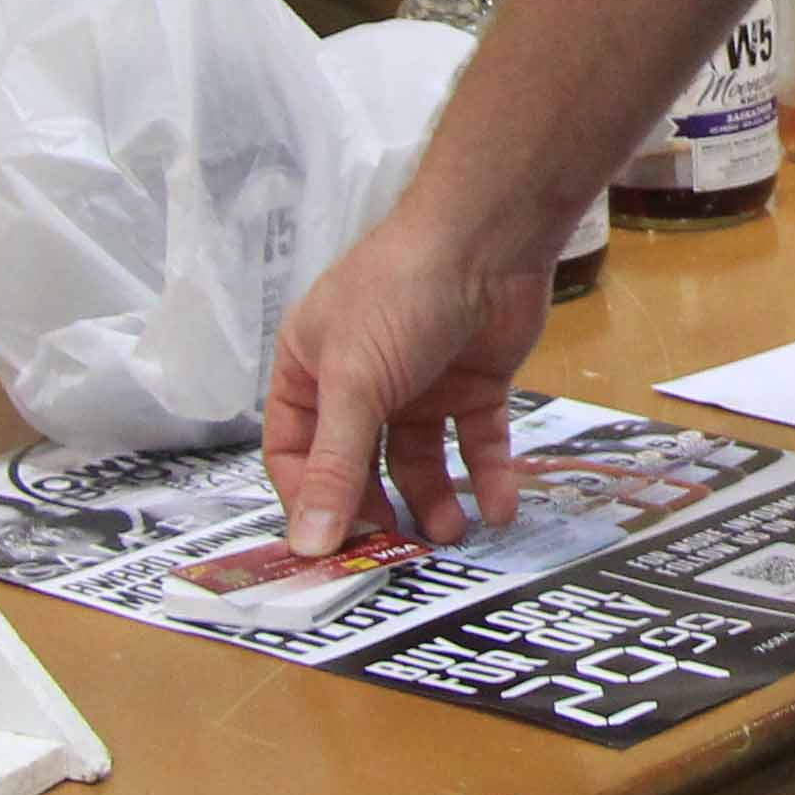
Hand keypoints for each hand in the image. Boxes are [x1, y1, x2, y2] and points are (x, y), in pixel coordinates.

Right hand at [263, 208, 553, 554]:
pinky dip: (490, 477)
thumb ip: (337, 467)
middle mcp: (361, 381)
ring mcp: (420, 384)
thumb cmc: (399, 295)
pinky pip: (477, 444)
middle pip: (358, 466)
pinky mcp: (474, 384)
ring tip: (450, 536)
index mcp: (309, 370)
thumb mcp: (355, 384)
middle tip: (395, 557)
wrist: (488, 237)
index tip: (330, 551)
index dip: (309, 500)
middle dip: (376, 510)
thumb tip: (309, 545)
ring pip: (419, 461)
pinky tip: (500, 509)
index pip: (294, 452)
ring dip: (435, 501)